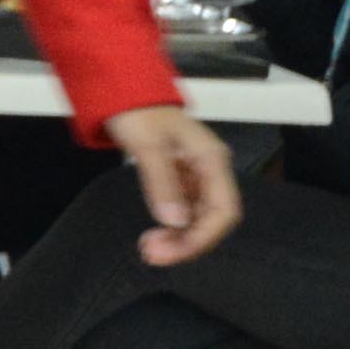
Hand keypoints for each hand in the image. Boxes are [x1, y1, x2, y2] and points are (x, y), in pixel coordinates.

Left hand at [106, 106, 242, 269]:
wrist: (125, 94)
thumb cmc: (138, 112)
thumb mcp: (147, 144)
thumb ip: (162, 181)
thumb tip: (174, 221)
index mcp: (212, 161)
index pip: (224, 210)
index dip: (203, 237)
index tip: (173, 252)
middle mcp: (210, 172)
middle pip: (213, 219)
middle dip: (188, 242)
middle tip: (152, 255)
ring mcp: (197, 177)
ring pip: (199, 219)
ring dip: (179, 238)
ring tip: (149, 249)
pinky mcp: (182, 181)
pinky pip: (185, 211)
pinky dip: (172, 227)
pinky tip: (155, 235)